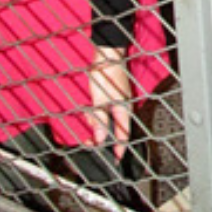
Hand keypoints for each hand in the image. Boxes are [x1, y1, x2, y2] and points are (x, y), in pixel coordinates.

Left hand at [88, 45, 133, 159]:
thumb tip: (100, 138)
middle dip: (102, 138)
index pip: (124, 133)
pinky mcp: (110, 95)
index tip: (116, 158)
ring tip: (86, 131)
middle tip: (90, 144)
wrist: (106, 54)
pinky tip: (90, 116)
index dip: (120, 147)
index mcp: (123, 109)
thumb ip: (100, 120)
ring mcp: (117, 101)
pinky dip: (97, 116)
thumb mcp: (99, 100)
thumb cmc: (106, 73)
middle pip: (114, 128)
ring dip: (97, 126)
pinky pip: (104, 111)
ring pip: (107, 120)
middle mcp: (122, 106)